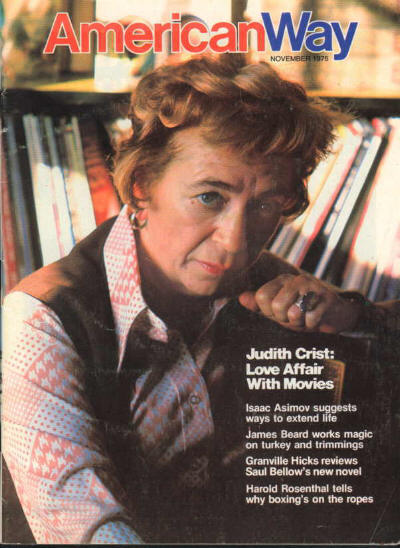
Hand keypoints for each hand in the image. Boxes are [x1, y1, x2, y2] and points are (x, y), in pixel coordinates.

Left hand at [239, 273, 361, 333]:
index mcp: (281, 281)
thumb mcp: (278, 310)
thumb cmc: (303, 313)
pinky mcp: (327, 298)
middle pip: (276, 307)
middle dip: (285, 319)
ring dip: (299, 323)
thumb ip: (259, 304)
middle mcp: (295, 280)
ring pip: (293, 313)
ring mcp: (312, 287)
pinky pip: (310, 320)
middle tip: (295, 317)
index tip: (279, 313)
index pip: (261, 297)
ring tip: (305, 318)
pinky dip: (312, 325)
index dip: (268, 312)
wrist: (336, 315)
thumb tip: (240, 298)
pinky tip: (317, 319)